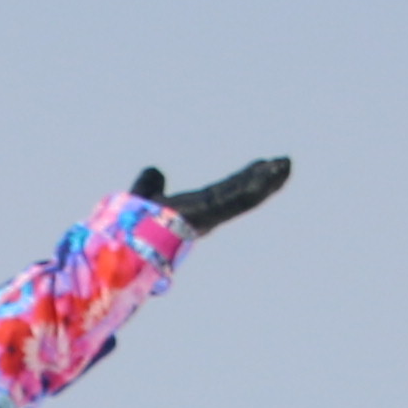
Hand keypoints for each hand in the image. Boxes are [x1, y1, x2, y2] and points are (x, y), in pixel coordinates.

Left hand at [134, 157, 289, 235]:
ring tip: (286, 165)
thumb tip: (154, 171)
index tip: (260, 166)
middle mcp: (204, 216)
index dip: (243, 178)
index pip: (224, 192)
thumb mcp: (142, 196)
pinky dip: (255, 187)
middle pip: (239, 192)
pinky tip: (272, 174)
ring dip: (266, 181)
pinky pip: (235, 200)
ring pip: (243, 197)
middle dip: (263, 178)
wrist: (121, 243)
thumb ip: (148, 185)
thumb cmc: (128, 227)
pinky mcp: (206, 215)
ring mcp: (207, 217)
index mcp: (192, 211)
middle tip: (284, 163)